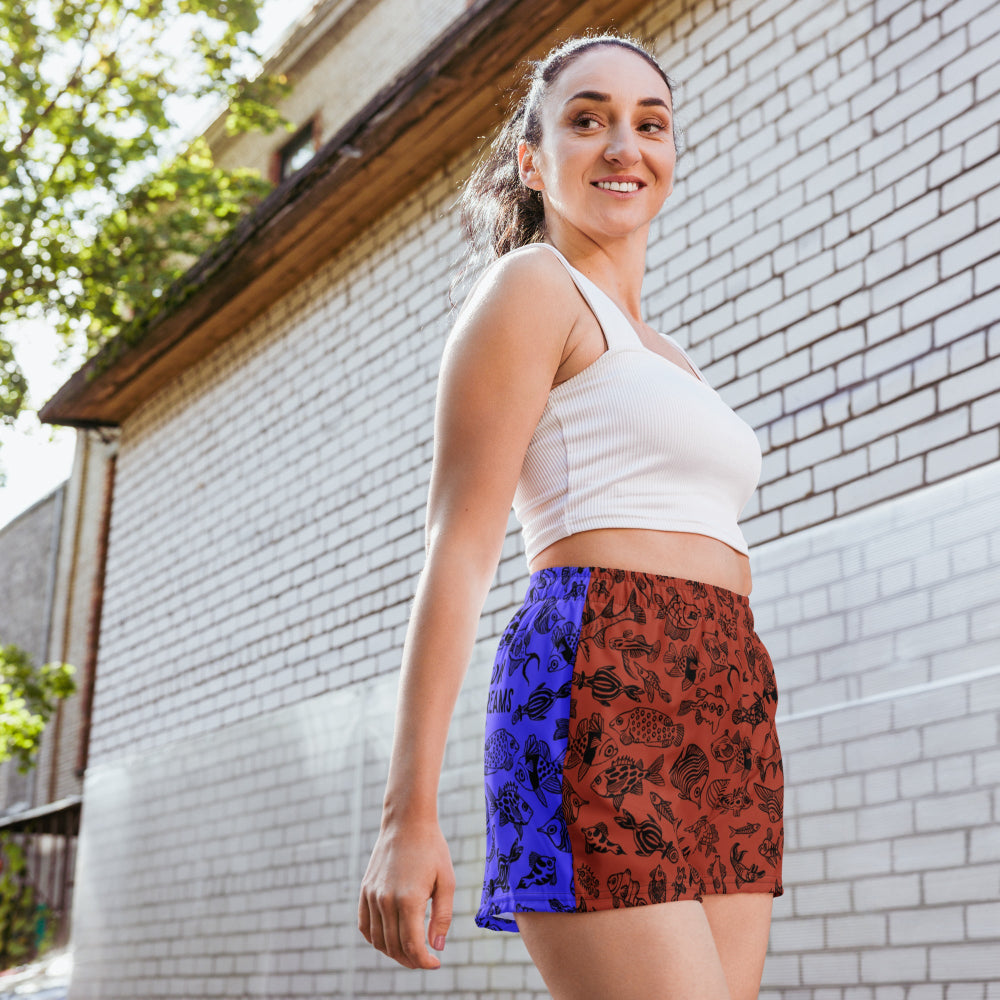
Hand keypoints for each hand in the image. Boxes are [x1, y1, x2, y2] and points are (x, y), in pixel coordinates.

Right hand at [358, 818, 455, 969]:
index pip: (412, 946)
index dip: (423, 961)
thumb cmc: (432, 849)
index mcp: (408, 900)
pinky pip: (364, 925)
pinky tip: (388, 940)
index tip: (435, 963)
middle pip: (394, 947)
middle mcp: (386, 900)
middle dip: (411, 960)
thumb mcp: (446, 881)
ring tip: (410, 952)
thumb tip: (437, 947)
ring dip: (393, 952)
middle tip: (425, 959)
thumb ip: (442, 916)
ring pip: (378, 940)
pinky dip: (375, 939)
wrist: (407, 822)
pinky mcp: (365, 889)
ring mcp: (372, 895)